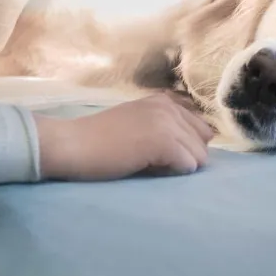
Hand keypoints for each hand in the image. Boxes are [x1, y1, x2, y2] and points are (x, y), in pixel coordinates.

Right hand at [35, 93, 214, 180]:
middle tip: (153, 161)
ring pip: (199, 157)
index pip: (201, 128)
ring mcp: (167, 123)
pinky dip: (173, 174)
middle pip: (204, 142)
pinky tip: (147, 168)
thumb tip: (194, 152)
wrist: (71, 144)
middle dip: (186, 157)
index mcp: (163, 101)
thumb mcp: (136, 124)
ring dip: (178, 167)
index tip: (158, 153)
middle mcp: (169, 107)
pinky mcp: (163, 142)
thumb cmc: (98, 141)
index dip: (185, 146)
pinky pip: (189, 166)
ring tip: (148, 165)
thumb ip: (163, 128)